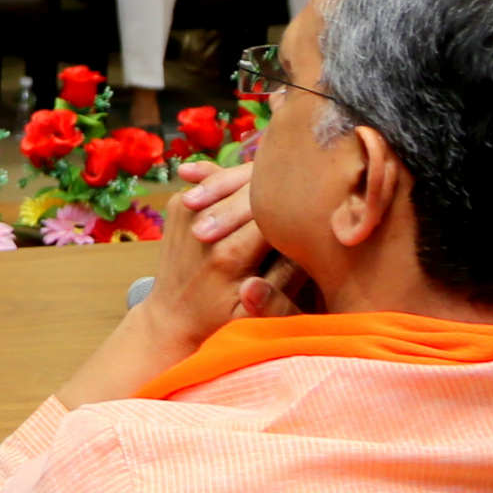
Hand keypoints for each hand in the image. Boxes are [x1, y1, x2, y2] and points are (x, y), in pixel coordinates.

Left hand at [54, 165, 290, 407]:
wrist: (171, 318)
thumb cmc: (220, 320)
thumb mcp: (258, 312)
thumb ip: (286, 277)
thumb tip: (309, 242)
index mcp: (230, 254)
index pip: (273, 214)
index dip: (299, 206)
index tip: (321, 202)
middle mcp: (203, 226)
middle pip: (251, 191)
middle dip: (278, 184)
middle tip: (308, 176)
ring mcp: (184, 210)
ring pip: (230, 180)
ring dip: (254, 176)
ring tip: (282, 173)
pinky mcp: (176, 204)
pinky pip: (210, 181)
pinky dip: (231, 178)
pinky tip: (249, 175)